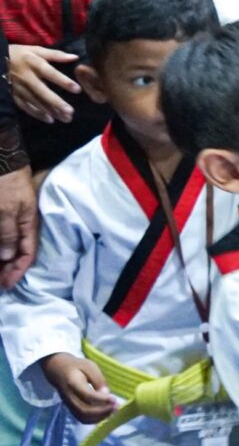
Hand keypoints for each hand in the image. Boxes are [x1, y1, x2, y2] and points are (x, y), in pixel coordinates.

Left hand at [0, 167, 30, 288]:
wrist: (3, 161)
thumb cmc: (6, 184)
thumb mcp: (6, 209)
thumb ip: (8, 233)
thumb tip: (8, 256)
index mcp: (28, 224)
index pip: (27, 254)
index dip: (17, 271)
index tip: (6, 285)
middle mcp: (21, 225)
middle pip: (17, 253)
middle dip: (7, 269)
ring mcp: (11, 220)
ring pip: (7, 246)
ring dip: (1, 260)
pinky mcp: (3, 216)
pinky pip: (2, 237)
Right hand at [7, 45, 77, 123]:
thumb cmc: (20, 54)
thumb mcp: (36, 50)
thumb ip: (56, 54)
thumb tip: (75, 57)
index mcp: (33, 64)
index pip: (49, 73)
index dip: (63, 81)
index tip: (77, 89)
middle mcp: (26, 77)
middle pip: (42, 91)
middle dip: (56, 102)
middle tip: (70, 111)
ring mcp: (19, 88)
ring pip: (35, 101)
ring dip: (50, 111)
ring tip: (65, 118)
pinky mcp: (13, 95)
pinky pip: (25, 106)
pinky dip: (37, 114)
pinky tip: (49, 120)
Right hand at [41, 352, 115, 423]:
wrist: (58, 371)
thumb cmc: (77, 367)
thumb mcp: (90, 366)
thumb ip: (98, 379)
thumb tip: (107, 393)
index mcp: (73, 383)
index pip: (87, 395)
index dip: (101, 399)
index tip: (114, 399)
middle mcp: (69, 397)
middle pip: (84, 410)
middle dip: (102, 411)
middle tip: (117, 406)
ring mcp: (69, 405)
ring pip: (83, 417)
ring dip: (100, 417)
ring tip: (114, 410)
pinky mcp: (71, 409)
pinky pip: (82, 419)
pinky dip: (95, 419)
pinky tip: (106, 413)